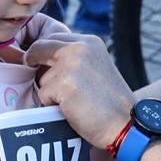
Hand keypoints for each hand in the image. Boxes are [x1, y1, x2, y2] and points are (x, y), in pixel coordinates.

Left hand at [21, 32, 134, 148]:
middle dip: (35, 64)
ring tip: (72, 102)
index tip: (39, 63)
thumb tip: (43, 60)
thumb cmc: (110, 103)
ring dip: (49, 92)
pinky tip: (71, 110)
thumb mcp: (96, 68)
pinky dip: (51, 106)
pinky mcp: (63, 83)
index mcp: (89, 42)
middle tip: (45, 83)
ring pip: (41, 77)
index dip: (43, 52)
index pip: (53, 37)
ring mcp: (70, 64)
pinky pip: (43, 95)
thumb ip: (75, 59)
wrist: (125, 123)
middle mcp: (80, 47)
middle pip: (39, 48)